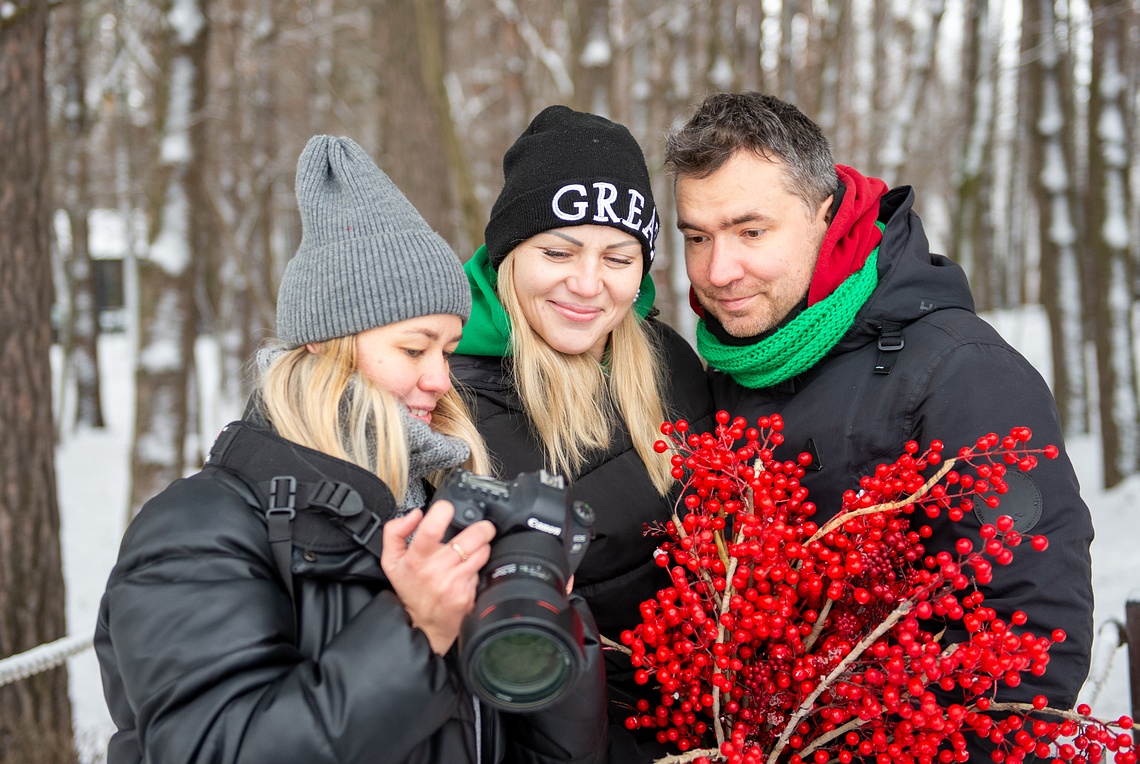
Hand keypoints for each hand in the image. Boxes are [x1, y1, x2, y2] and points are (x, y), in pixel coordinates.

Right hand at [380, 500, 495, 654]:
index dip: (443, 512)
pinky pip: (482, 570)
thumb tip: (415, 514)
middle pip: (471, 537)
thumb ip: (395, 532)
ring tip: (472, 549)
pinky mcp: (467, 594)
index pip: (431, 530)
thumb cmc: (410, 589)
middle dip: (481, 528)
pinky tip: (467, 569)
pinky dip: (478, 566)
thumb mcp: (391, 561)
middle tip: (481, 528)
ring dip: (482, 546)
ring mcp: (454, 584)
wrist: (424, 625)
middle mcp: (436, 571)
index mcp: (416, 559)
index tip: (448, 508)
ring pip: (482, 552)